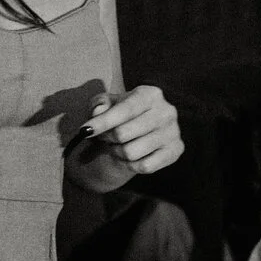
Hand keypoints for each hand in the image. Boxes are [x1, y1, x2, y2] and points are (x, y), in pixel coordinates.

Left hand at [68, 85, 183, 189]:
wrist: (139, 133)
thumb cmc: (120, 114)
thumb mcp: (106, 104)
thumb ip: (99, 104)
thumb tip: (98, 112)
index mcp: (151, 94)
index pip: (124, 110)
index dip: (103, 122)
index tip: (85, 130)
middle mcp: (167, 111)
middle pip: (123, 134)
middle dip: (107, 138)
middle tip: (105, 137)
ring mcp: (174, 132)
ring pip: (131, 152)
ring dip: (117, 152)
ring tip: (117, 145)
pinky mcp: (176, 151)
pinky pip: (145, 166)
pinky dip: (130, 164)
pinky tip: (129, 157)